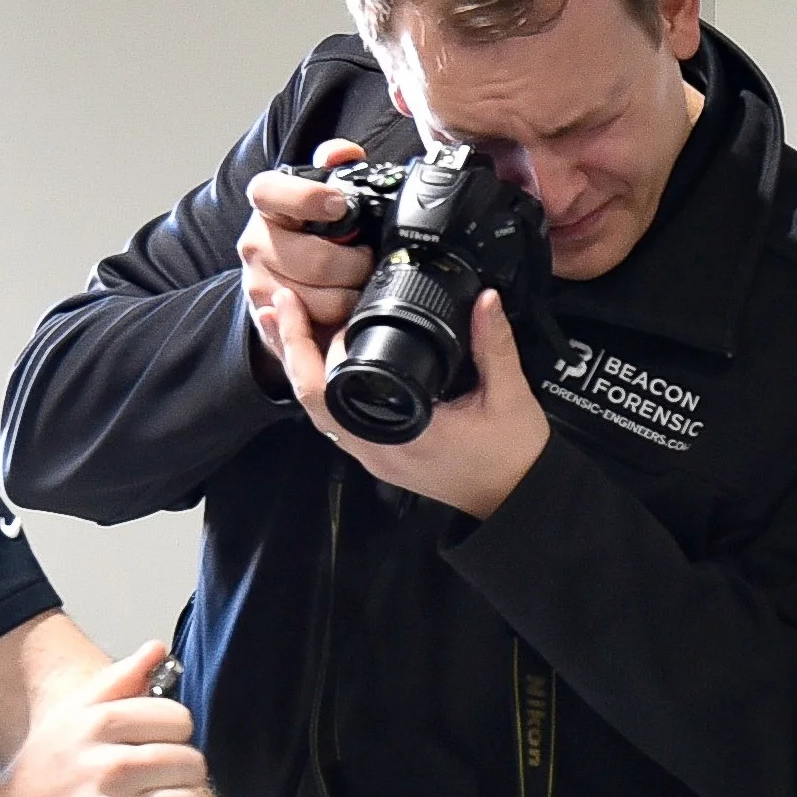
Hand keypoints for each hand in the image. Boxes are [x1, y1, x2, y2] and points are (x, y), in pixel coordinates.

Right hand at [0, 641, 205, 796]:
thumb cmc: (34, 787)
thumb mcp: (65, 721)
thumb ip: (117, 682)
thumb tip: (157, 649)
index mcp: (95, 724)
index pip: (179, 720)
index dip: (169, 739)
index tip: (145, 752)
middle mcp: (105, 766)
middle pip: (191, 765)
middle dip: (172, 781)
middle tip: (138, 793)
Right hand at [239, 137, 376, 365]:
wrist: (278, 274)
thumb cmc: (307, 229)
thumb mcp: (320, 189)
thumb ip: (334, 165)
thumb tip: (341, 154)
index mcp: (265, 203)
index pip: (271, 192)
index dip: (308, 198)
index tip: (340, 205)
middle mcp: (254, 242)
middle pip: (313, 259)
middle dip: (353, 262)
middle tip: (367, 258)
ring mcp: (257, 283)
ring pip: (316, 297)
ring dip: (348, 293)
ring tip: (358, 283)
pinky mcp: (266, 317)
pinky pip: (311, 324)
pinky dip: (336, 318)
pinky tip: (344, 305)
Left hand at [260, 281, 551, 520]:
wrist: (517, 497)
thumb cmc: (512, 454)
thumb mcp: (508, 395)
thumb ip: (494, 345)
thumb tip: (486, 299)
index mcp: (401, 434)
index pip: (328, 393)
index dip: (305, 348)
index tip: (298, 306)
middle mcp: (377, 450)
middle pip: (309, 400)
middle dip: (289, 349)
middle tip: (279, 303)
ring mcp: (374, 456)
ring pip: (318, 412)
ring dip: (300, 368)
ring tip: (286, 324)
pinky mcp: (381, 454)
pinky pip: (337, 419)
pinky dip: (321, 387)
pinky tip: (318, 358)